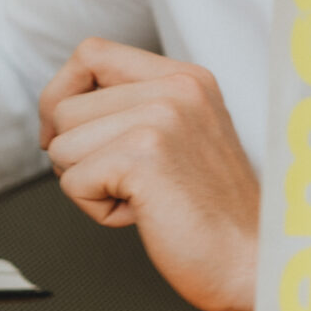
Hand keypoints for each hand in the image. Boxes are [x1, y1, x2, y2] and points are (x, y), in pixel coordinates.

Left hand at [38, 38, 260, 310]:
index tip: (73, 132)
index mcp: (187, 78)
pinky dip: (97, 210)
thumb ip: (133, 105)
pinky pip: (73, 182)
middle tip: (128, 178)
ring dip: (88, 183)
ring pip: (62, 145)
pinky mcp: (144, 157)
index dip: (64, 93)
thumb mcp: (182, 132)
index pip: (91, 53)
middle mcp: (178, 89)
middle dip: (77, 153)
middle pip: (65, 105)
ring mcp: (163, 119)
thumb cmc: (212, 210)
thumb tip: (60, 104)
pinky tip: (144, 213)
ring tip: (142, 195)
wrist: (250, 257)